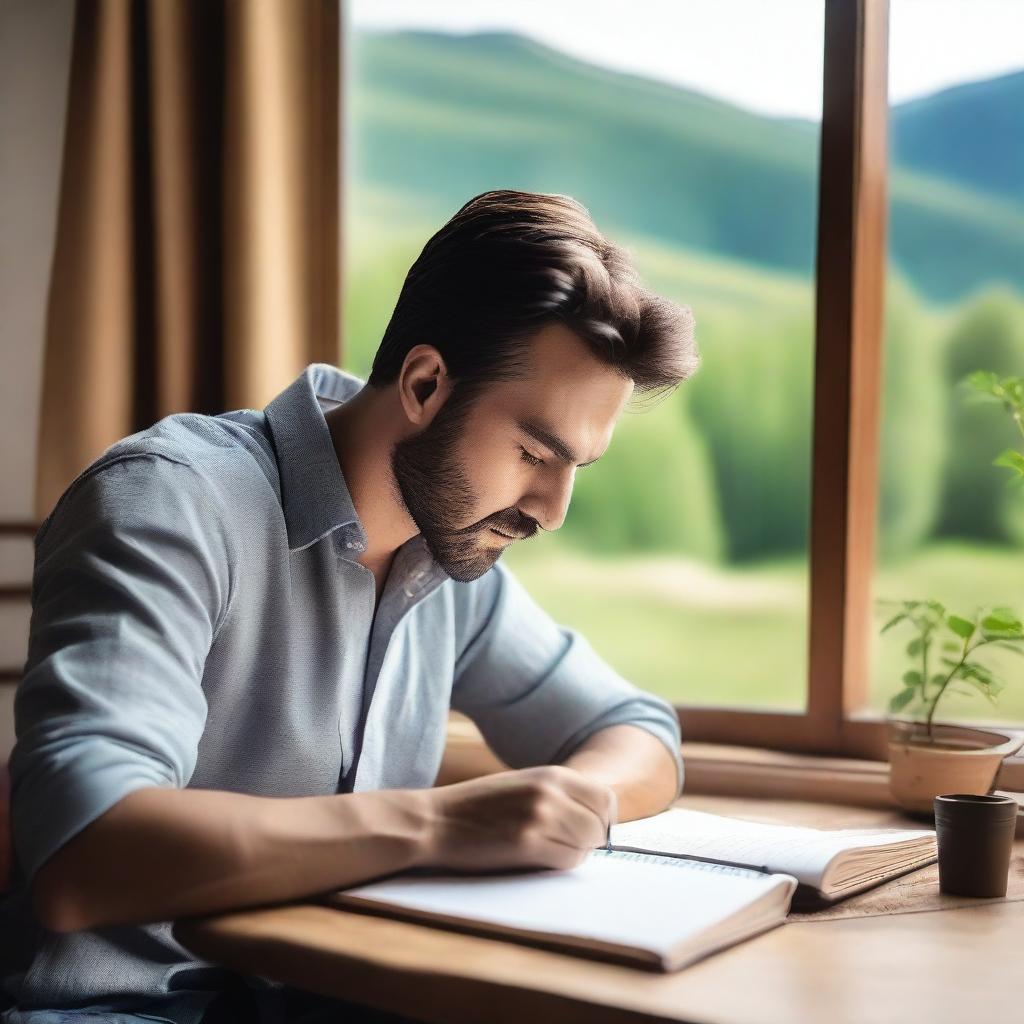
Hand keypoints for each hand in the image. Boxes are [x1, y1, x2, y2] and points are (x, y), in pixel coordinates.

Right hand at [417, 764, 616, 872]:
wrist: (435, 821)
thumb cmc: (476, 806)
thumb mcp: (522, 784)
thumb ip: (556, 794)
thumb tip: (594, 817)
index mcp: (551, 774)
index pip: (605, 799)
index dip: (602, 819)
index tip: (590, 830)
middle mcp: (550, 792)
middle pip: (600, 825)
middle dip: (590, 839)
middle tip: (567, 845)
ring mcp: (540, 817)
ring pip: (586, 845)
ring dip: (573, 853)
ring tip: (547, 851)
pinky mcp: (527, 843)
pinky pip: (567, 861)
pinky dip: (559, 864)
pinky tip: (536, 858)